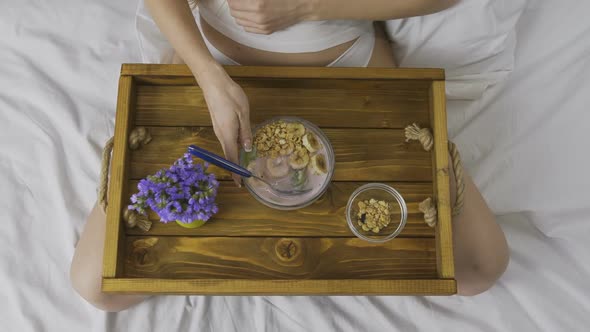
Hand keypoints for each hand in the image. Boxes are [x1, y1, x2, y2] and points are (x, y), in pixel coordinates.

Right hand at [197, 66, 252, 185]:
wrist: (212, 81)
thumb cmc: (230, 95)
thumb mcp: (243, 113)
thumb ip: (246, 131)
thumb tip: (248, 148)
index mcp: (228, 134)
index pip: (232, 157)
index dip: (236, 171)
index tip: (239, 183)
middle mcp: (220, 134)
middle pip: (228, 155)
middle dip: (235, 167)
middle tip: (244, 177)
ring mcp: (218, 129)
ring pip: (227, 147)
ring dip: (234, 157)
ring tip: (244, 164)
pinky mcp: (218, 124)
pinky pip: (226, 139)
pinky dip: (233, 146)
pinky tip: (241, 145)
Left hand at [227, 0, 313, 33]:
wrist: (303, 5)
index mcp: (258, 3)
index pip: (232, 2)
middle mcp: (258, 17)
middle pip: (233, 11)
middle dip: (233, 3)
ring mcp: (262, 26)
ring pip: (238, 21)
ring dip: (238, 12)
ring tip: (243, 5)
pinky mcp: (266, 30)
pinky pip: (247, 28)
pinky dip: (245, 21)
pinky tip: (250, 13)